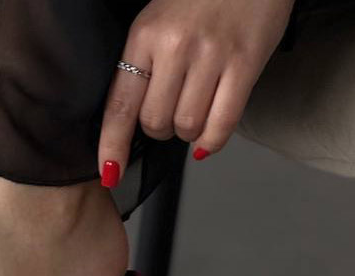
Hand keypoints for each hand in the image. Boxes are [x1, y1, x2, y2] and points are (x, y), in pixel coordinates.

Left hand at [98, 0, 295, 183]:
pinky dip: (212, 140)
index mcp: (144, 37)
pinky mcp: (245, 62)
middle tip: (173, 112)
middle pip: (155, 123)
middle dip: (161, 130)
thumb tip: (131, 124)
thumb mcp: (158, 23)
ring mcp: (211, 55)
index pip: (119, 106)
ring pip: (187, 127)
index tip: (109, 172)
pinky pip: (221, 124)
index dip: (112, 147)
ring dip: (188, 133)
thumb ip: (143, 67)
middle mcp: (175, 46)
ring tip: (196, 110)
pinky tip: (209, 136)